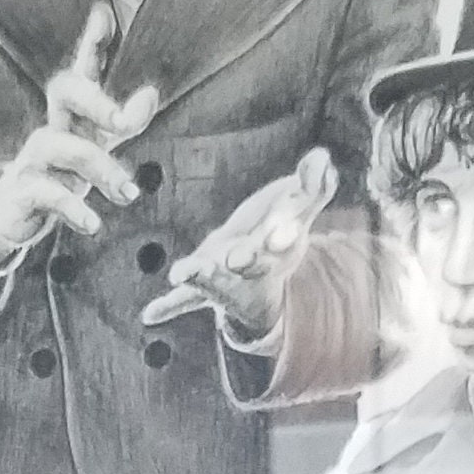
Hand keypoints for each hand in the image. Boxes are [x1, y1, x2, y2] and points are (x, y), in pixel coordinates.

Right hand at [0, 3, 157, 272]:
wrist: (12, 213)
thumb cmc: (62, 172)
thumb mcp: (93, 146)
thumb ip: (122, 121)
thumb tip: (150, 93)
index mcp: (71, 113)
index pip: (81, 70)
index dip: (92, 43)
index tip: (105, 15)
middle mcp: (51, 125)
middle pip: (64, 91)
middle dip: (96, 99)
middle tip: (125, 120)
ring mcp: (34, 157)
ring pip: (64, 147)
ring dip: (101, 169)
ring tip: (129, 193)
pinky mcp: (24, 190)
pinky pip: (48, 193)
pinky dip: (73, 209)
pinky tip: (93, 224)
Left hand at [142, 147, 339, 335]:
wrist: (261, 289)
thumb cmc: (280, 235)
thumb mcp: (301, 209)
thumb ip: (315, 184)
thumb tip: (323, 157)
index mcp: (281, 246)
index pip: (287, 236)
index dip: (284, 234)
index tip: (281, 232)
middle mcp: (253, 266)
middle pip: (252, 262)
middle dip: (246, 259)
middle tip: (237, 258)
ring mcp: (226, 280)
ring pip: (214, 281)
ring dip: (200, 276)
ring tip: (180, 274)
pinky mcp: (203, 290)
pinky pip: (185, 302)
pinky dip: (168, 308)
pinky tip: (150, 315)